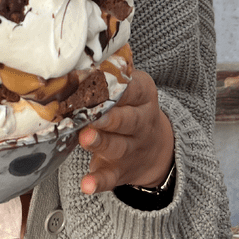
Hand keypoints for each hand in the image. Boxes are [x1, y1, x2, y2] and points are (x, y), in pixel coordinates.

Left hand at [78, 68, 173, 194]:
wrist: (157, 149)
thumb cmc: (131, 107)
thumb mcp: (133, 87)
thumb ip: (113, 72)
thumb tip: (81, 54)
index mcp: (144, 97)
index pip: (134, 89)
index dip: (118, 87)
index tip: (98, 83)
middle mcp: (141, 123)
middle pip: (127, 120)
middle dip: (109, 118)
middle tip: (91, 115)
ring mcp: (131, 149)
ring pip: (117, 147)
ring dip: (100, 143)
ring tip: (84, 139)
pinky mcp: (120, 172)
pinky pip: (110, 178)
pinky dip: (98, 182)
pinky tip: (87, 184)